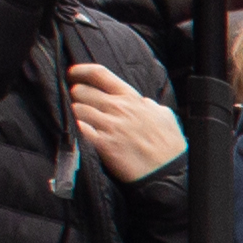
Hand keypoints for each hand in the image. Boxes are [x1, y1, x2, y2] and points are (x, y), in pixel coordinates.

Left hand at [68, 64, 183, 184]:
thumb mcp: (165, 116)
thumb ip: (149, 105)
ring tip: (82, 120)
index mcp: (132, 99)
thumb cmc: (168, 146)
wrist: (168, 172)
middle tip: (80, 103)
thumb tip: (142, 101)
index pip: (100, 74)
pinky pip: (79, 129)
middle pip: (82, 91)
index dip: (81, 70)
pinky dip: (78, 128)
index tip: (73, 73)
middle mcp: (118, 109)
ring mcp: (109, 126)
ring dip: (76, 114)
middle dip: (77, 96)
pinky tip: (83, 132)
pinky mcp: (102, 144)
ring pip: (77, 109)